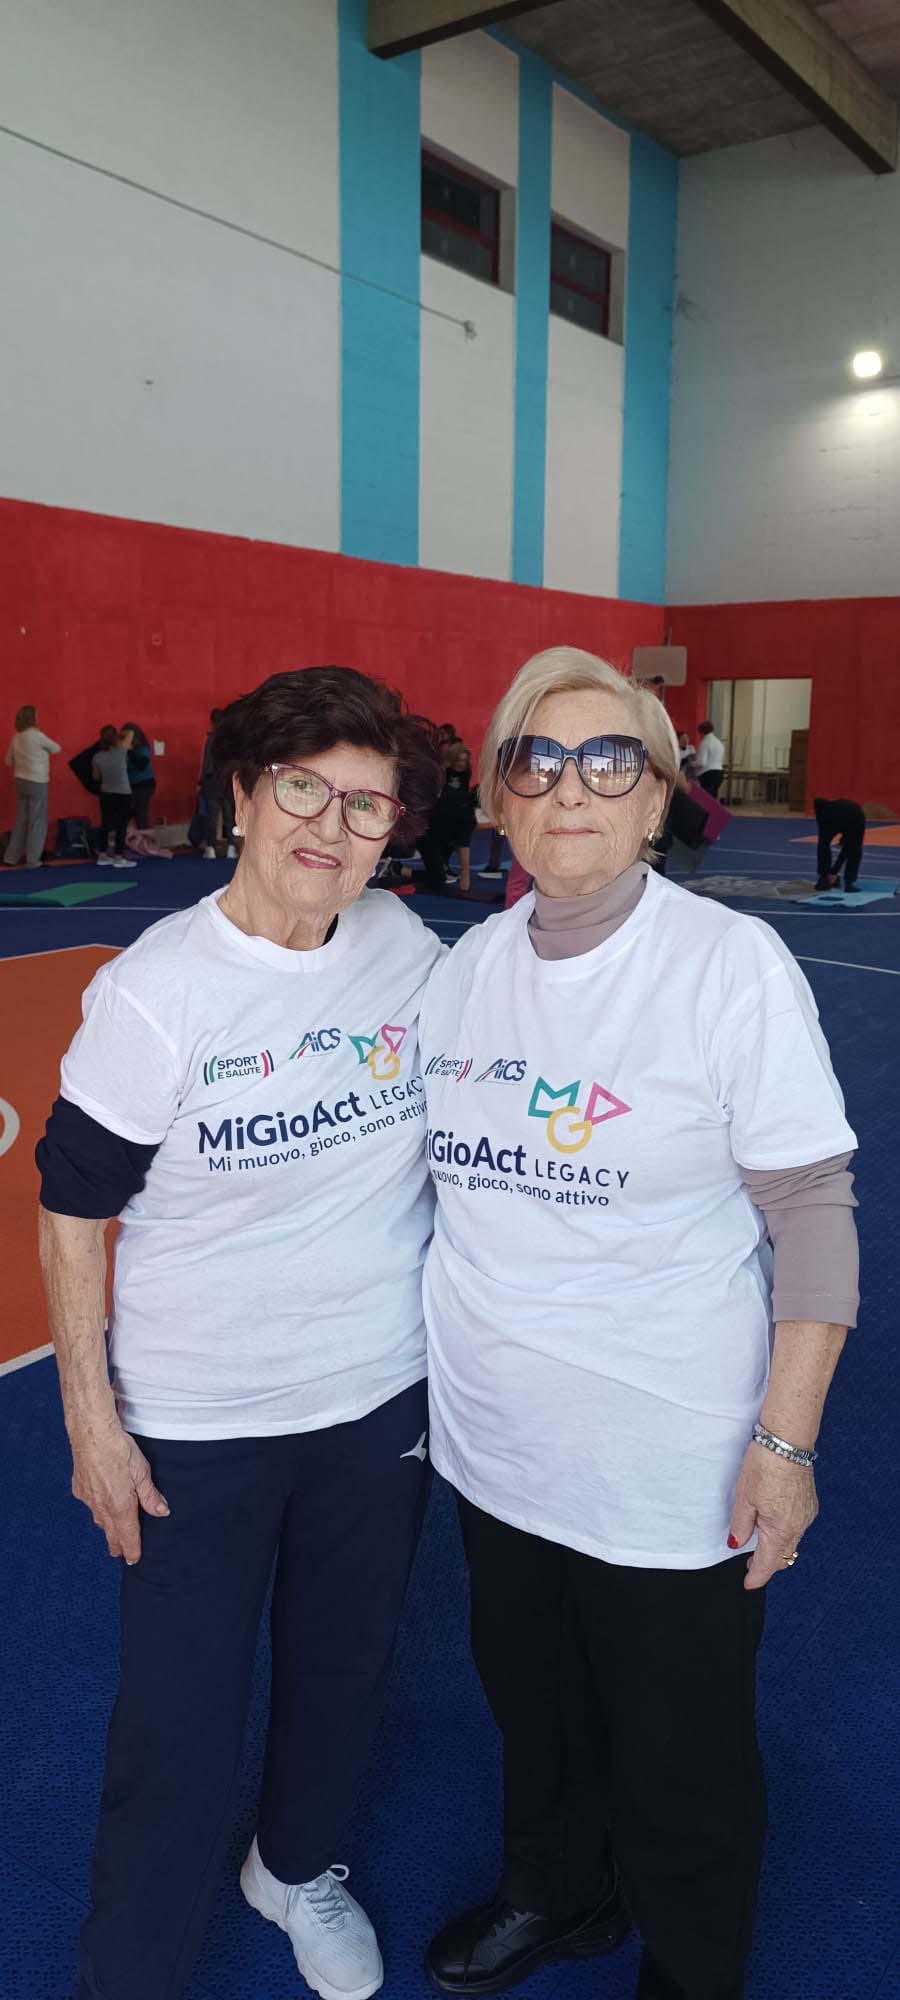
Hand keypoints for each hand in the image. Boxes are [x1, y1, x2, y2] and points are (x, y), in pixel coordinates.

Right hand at [69, 1416, 168, 1564]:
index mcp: (120, 1506)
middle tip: (121, 1554)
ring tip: (113, 1533)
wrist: (91, 1433)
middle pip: (111, 1533)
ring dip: (107, 1527)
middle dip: (117, 1545)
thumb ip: (150, 1495)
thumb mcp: (142, 1472)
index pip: (128, 1536)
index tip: (134, 1560)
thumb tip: (161, 1512)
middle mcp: (102, 1507)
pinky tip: (100, 1504)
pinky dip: (97, 1508)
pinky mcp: (79, 1488)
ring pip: (99, 1519)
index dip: (132, 1550)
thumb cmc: (118, 1449)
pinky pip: (90, 1504)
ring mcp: (88, 1498)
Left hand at [727, 1443, 817, 1589]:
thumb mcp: (744, 1498)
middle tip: (750, 1567)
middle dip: (766, 1564)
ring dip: (776, 1548)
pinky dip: (785, 1532)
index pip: (768, 1564)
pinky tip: (773, 1524)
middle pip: (782, 1556)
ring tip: (758, 1545)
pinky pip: (797, 1527)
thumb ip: (741, 1525)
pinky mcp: (810, 1503)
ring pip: (791, 1542)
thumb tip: (737, 1544)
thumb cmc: (764, 1466)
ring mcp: (807, 1514)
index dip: (756, 1577)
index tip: (747, 1584)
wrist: (787, 1441)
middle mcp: (799, 1526)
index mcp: (780, 1530)